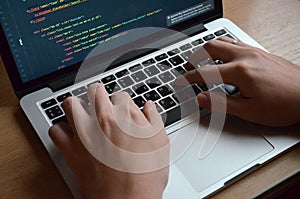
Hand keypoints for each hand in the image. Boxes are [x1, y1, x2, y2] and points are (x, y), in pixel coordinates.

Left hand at [49, 83, 169, 198]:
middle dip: (101, 96)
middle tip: (104, 106)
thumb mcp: (161, 144)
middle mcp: (104, 120)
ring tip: (85, 115)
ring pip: (72, 104)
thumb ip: (154, 120)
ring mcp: (85, 134)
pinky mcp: (72, 150)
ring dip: (79, 106)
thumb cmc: (146, 176)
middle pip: (95, 91)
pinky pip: (56, 131)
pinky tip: (71, 135)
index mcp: (126, 116)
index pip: (120, 95)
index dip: (123, 103)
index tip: (124, 112)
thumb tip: (149, 107)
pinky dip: (62, 130)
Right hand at [177, 36, 299, 126]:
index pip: (205, 72)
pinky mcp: (260, 51)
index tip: (179, 82)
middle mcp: (245, 56)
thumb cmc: (284, 105)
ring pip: (223, 41)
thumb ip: (220, 103)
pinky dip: (223, 47)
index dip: (188, 78)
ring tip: (203, 62)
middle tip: (189, 69)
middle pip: (210, 47)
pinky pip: (235, 42)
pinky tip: (224, 58)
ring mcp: (253, 51)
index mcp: (240, 72)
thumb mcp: (249, 111)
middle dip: (195, 57)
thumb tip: (200, 98)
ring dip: (208, 49)